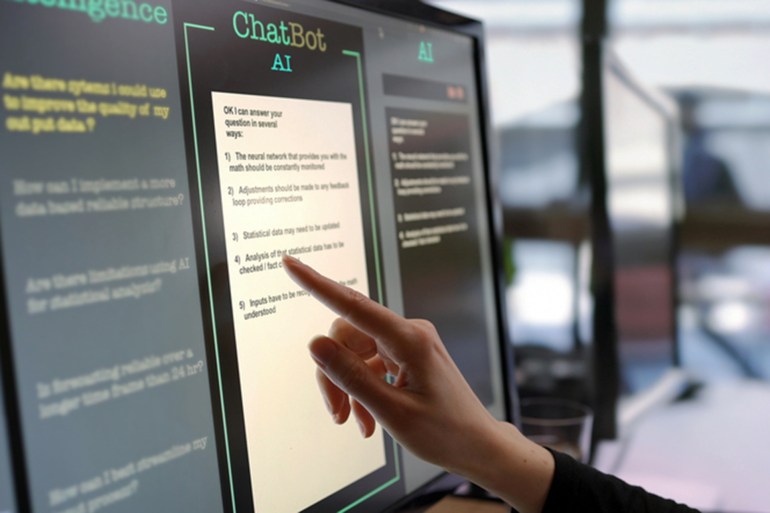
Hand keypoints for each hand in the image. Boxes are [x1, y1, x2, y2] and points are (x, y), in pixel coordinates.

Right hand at [282, 255, 552, 512]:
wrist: (477, 445)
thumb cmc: (444, 432)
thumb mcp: (392, 411)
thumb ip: (351, 377)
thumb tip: (315, 344)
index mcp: (409, 339)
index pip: (353, 305)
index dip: (317, 284)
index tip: (290, 263)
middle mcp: (408, 332)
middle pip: (347, 337)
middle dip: (334, 374)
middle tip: (336, 414)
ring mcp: (408, 342)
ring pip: (354, 353)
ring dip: (348, 388)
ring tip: (356, 422)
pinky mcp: (407, 355)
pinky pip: (369, 363)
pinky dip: (362, 390)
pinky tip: (368, 420)